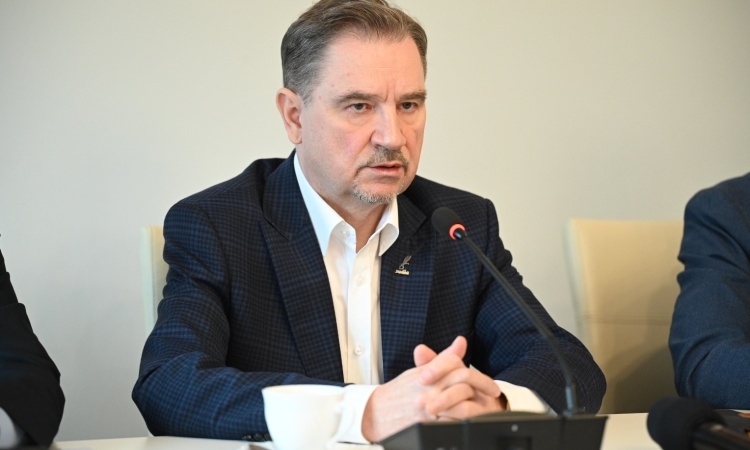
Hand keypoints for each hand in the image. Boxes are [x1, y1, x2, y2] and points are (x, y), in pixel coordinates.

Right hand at [361, 337, 502, 441]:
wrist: (373, 414)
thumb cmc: (397, 394)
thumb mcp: (419, 372)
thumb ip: (443, 359)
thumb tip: (461, 342)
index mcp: (427, 373)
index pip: (456, 363)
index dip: (477, 373)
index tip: (490, 384)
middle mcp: (428, 388)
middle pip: (463, 380)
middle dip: (484, 386)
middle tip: (494, 394)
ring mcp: (427, 407)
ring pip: (462, 405)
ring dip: (478, 408)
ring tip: (485, 410)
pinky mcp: (426, 425)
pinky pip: (452, 424)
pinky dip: (464, 423)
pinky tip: (471, 423)